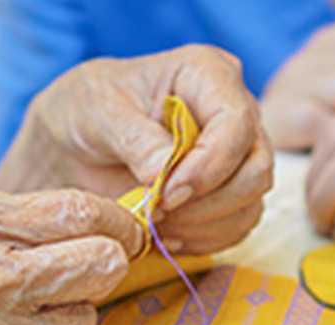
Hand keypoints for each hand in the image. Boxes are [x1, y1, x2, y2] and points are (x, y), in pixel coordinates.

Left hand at [0, 45, 272, 254]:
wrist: (77, 144)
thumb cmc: (87, 111)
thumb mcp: (97, 112)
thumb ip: (133, 138)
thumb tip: (165, 172)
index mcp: (209, 75)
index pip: (236, 123)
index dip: (208, 165)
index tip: (166, 192)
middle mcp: (236, 113)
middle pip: (256, 169)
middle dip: (207, 202)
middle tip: (157, 211)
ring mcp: (239, 156)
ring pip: (251, 204)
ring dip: (203, 225)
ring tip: (155, 222)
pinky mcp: (232, 193)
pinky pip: (237, 227)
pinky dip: (202, 239)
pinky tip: (166, 232)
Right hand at [0, 189, 142, 324]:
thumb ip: (17, 220)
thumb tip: (96, 221)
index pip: (80, 213)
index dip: (118, 221)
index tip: (126, 230)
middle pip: (102, 265)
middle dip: (108, 263)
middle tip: (95, 266)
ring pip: (88, 318)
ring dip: (72, 312)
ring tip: (33, 309)